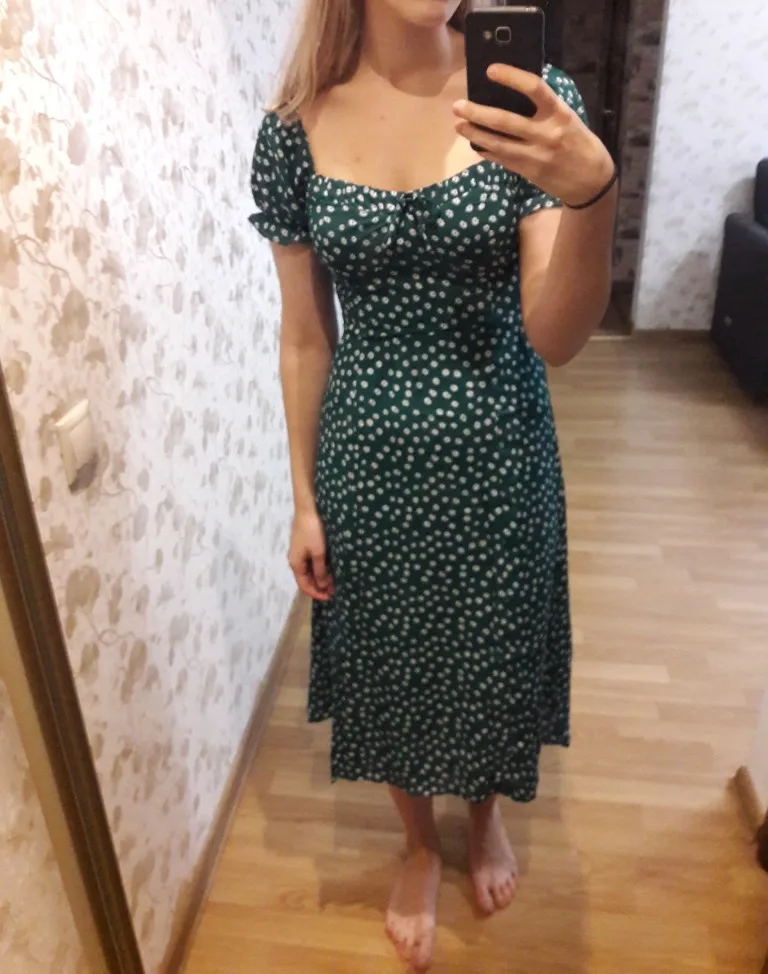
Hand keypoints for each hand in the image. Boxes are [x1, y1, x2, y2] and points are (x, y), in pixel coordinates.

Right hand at [288, 508, 334, 601]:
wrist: (308, 509)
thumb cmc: (312, 531)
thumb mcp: (318, 553)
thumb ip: (320, 571)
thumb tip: (321, 586)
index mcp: (296, 564)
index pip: (304, 586)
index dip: (316, 594)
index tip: (330, 597)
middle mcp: (296, 560)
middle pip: (307, 579)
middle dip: (320, 586)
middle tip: (335, 590)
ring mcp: (300, 553)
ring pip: (310, 571)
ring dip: (321, 577)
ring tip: (335, 581)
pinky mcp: (306, 546)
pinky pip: (312, 562)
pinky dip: (320, 568)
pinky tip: (330, 568)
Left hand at [453, 65, 614, 207]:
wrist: (590, 180)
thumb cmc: (578, 142)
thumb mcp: (567, 118)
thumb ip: (544, 108)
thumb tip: (511, 94)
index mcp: (559, 113)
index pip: (534, 88)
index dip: (511, 77)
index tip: (490, 70)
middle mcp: (546, 133)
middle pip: (505, 121)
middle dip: (477, 113)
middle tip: (458, 106)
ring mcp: (535, 155)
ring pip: (498, 143)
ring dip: (475, 134)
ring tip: (459, 126)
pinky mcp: (528, 171)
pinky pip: (501, 159)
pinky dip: (486, 150)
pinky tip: (475, 144)